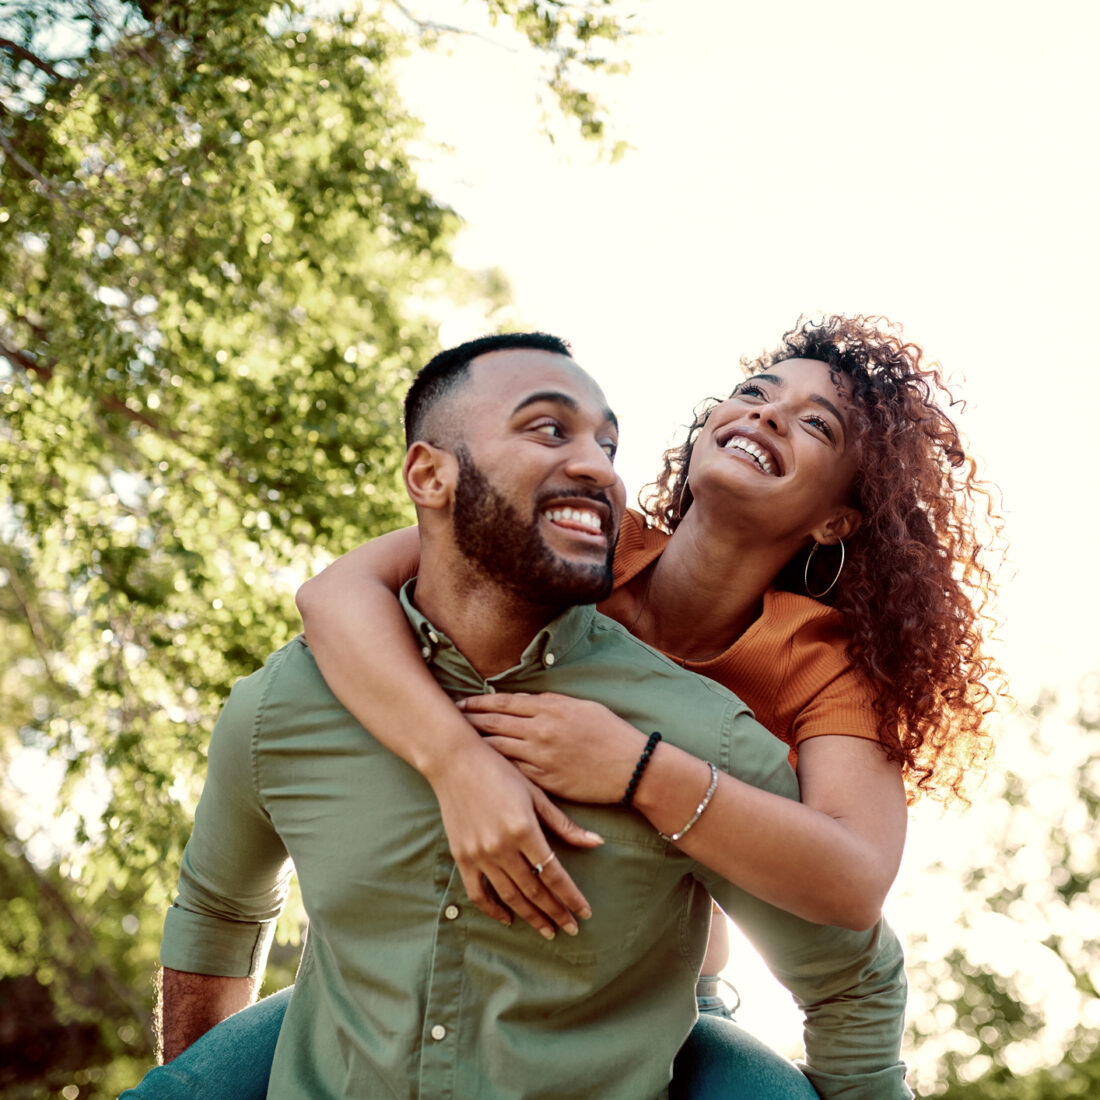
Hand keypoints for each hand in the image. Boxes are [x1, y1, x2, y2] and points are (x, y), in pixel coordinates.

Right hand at [428, 737, 603, 939]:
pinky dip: (493, 909)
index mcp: (524, 829)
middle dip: (555, 912)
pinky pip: (478, 892)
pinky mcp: (462, 857)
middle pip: (534, 890)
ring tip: (547, 930)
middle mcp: (501, 846)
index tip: (584, 914)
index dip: (571, 897)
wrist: (455, 762)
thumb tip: (597, 843)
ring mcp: (479, 854)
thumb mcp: (536, 794)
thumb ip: (564, 824)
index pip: (554, 873)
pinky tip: (508, 918)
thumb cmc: (500, 772)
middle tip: (571, 929)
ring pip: (510, 896)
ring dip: (531, 916)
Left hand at [457, 692, 644, 803]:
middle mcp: (541, 731)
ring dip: (475, 745)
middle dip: (469, 720)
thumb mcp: (582, 707)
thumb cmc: (611, 734)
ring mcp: (541, 757)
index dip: (479, 702)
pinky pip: (512, 772)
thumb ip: (551, 703)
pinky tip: (481, 767)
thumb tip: (526, 701)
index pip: (504, 702)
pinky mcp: (544, 781)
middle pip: (494, 723)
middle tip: (449, 720)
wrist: (631, 768)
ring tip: (457, 743)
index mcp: (550, 708)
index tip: (462, 702)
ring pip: (498, 748)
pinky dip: (495, 767)